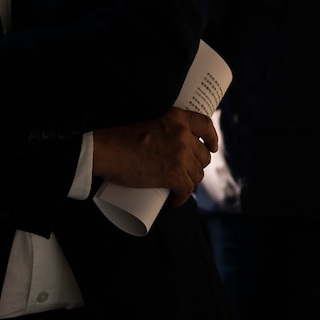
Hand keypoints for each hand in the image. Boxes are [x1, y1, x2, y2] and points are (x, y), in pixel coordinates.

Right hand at [92, 108, 217, 204]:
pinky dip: (181, 198)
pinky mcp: (175, 175)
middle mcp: (183, 135)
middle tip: (184, 172)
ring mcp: (181, 156)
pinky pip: (186, 190)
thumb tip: (171, 147)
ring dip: (189, 182)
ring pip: (197, 175)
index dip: (212, 138)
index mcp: (178, 118)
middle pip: (202, 156)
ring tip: (177, 186)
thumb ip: (165, 130)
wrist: (107, 151)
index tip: (212, 147)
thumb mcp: (150, 122)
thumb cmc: (121, 138)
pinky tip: (175, 200)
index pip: (205, 126)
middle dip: (196, 166)